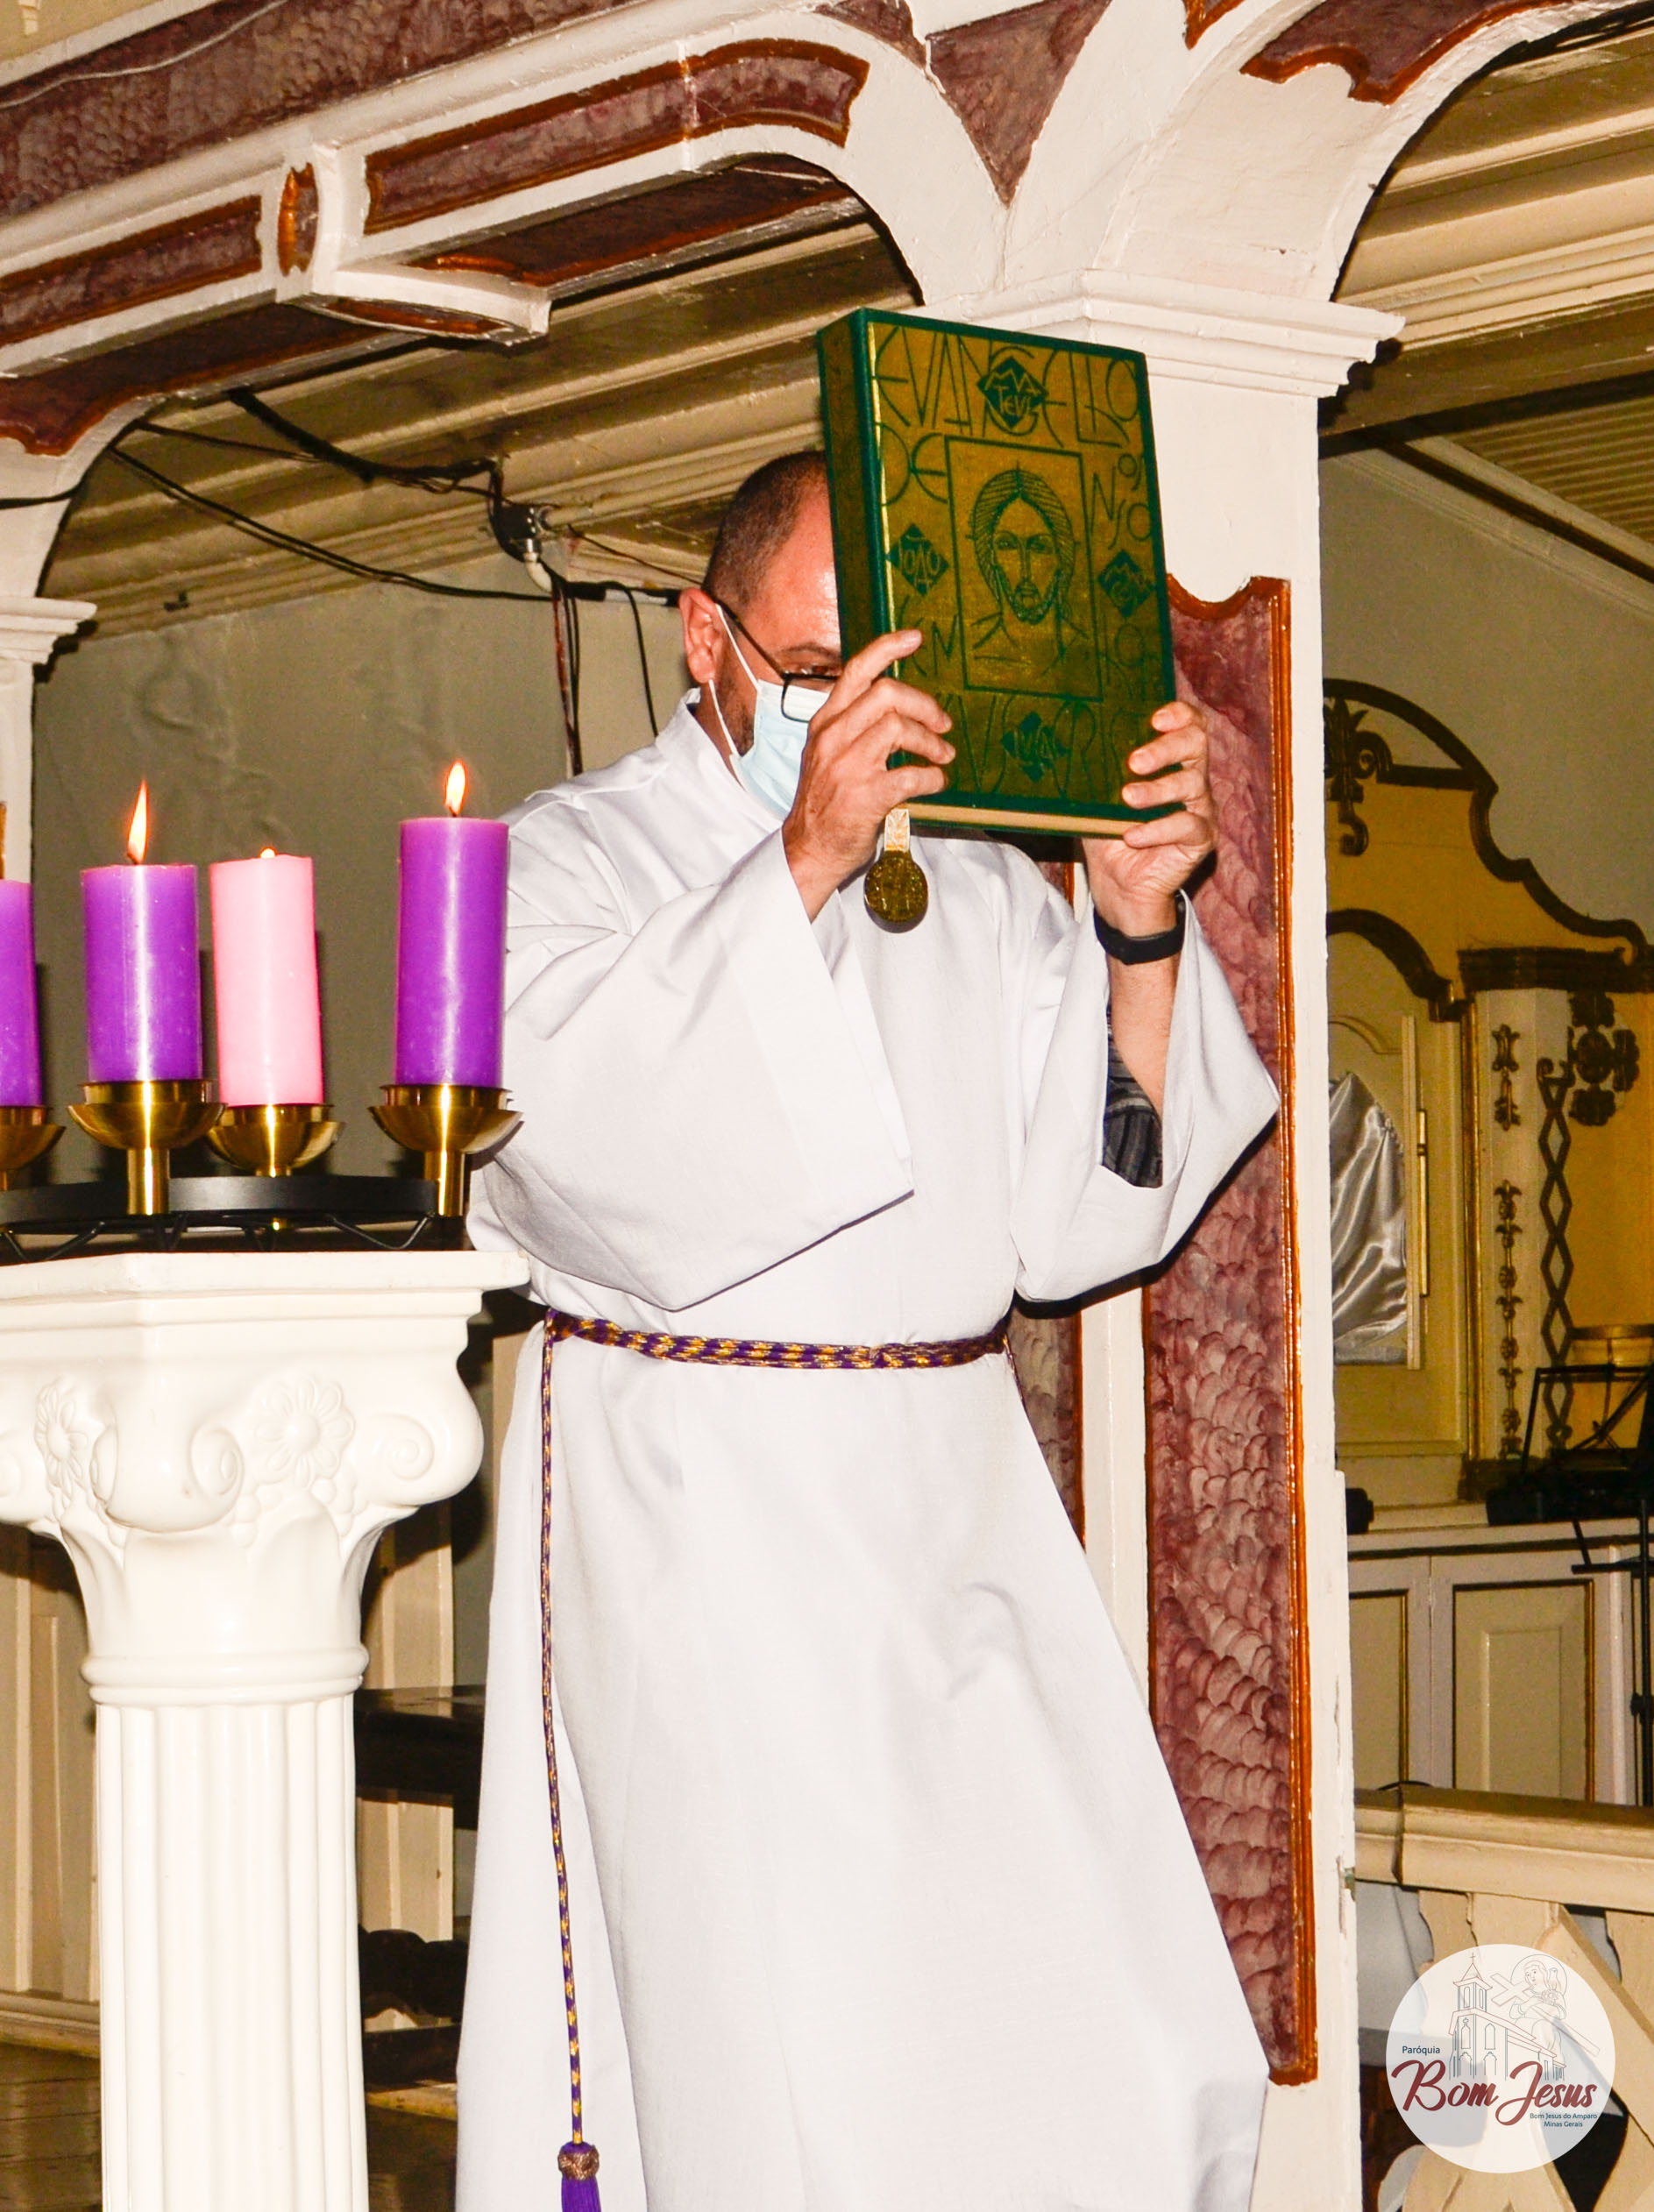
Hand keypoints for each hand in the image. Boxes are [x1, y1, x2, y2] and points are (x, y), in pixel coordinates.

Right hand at [783, 629, 954, 918]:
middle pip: (887, 694)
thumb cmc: (826, 801)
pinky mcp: (864, 796)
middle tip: (943, 724)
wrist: (809, 849)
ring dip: (931, 742)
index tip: (915, 638)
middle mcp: (832, 737)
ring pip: (899, 728)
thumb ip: (853, 725)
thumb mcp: (827, 753)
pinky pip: (911, 775)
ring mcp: (847, 766)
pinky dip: (932, 777)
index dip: (888, 648)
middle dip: (925, 705)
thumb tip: (899, 706)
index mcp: (824, 722)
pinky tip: (936, 782)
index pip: (856, 671)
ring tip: (943, 755)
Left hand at [1083, 700, 1216, 934]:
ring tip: (1128, 799)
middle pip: (1196, 744)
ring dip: (1157, 790)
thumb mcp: (1097, 800)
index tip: (1153, 718)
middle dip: (1166, 747)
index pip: (1190, 725)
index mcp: (1171, 762)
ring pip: (1192, 784)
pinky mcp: (1202, 838)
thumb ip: (1096, 775)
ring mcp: (1200, 808)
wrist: (1118, 884)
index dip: (1179, 715)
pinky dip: (1158, 829)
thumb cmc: (1109, 835)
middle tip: (1134, 762)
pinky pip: (1188, 825)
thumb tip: (1064, 746)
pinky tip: (1133, 835)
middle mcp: (1192, 779)